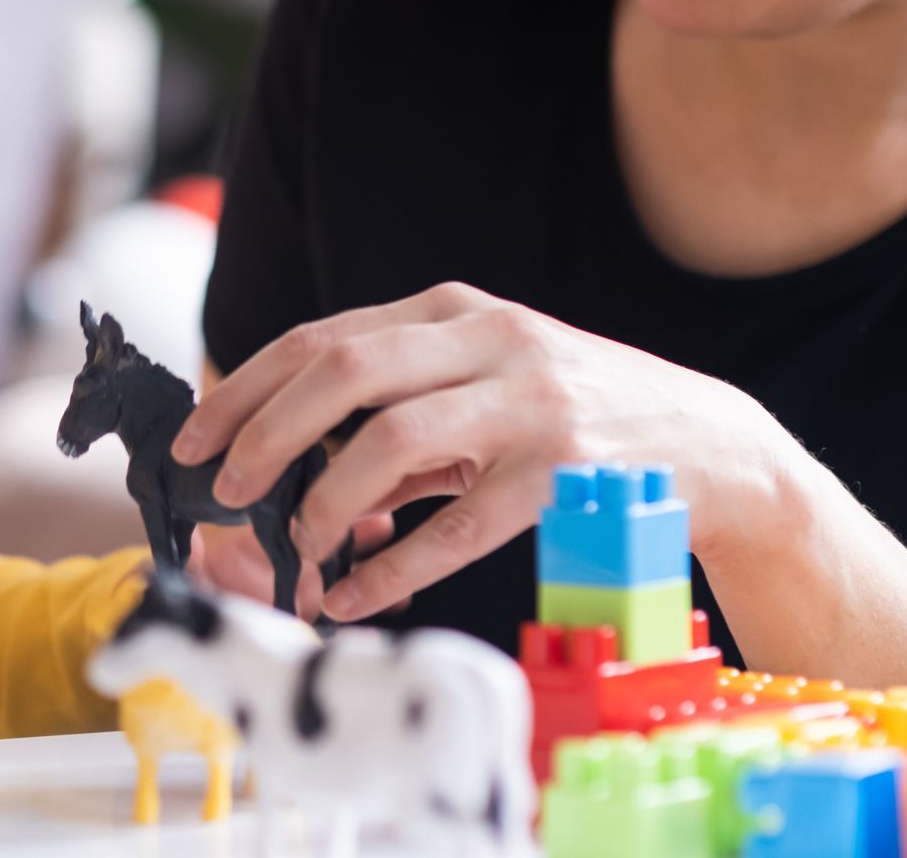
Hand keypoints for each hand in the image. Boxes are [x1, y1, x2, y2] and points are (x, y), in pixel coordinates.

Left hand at [172, 283, 792, 621]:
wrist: (710, 445)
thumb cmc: (573, 415)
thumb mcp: (484, 385)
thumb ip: (397, 410)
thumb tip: (296, 469)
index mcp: (455, 312)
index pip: (324, 338)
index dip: (247, 388)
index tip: (196, 438)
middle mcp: (488, 343)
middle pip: (342, 372)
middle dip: (264, 433)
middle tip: (226, 490)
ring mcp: (527, 406)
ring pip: (390, 442)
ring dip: (326, 502)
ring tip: (299, 548)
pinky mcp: (561, 476)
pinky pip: (455, 529)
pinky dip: (394, 567)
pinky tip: (356, 594)